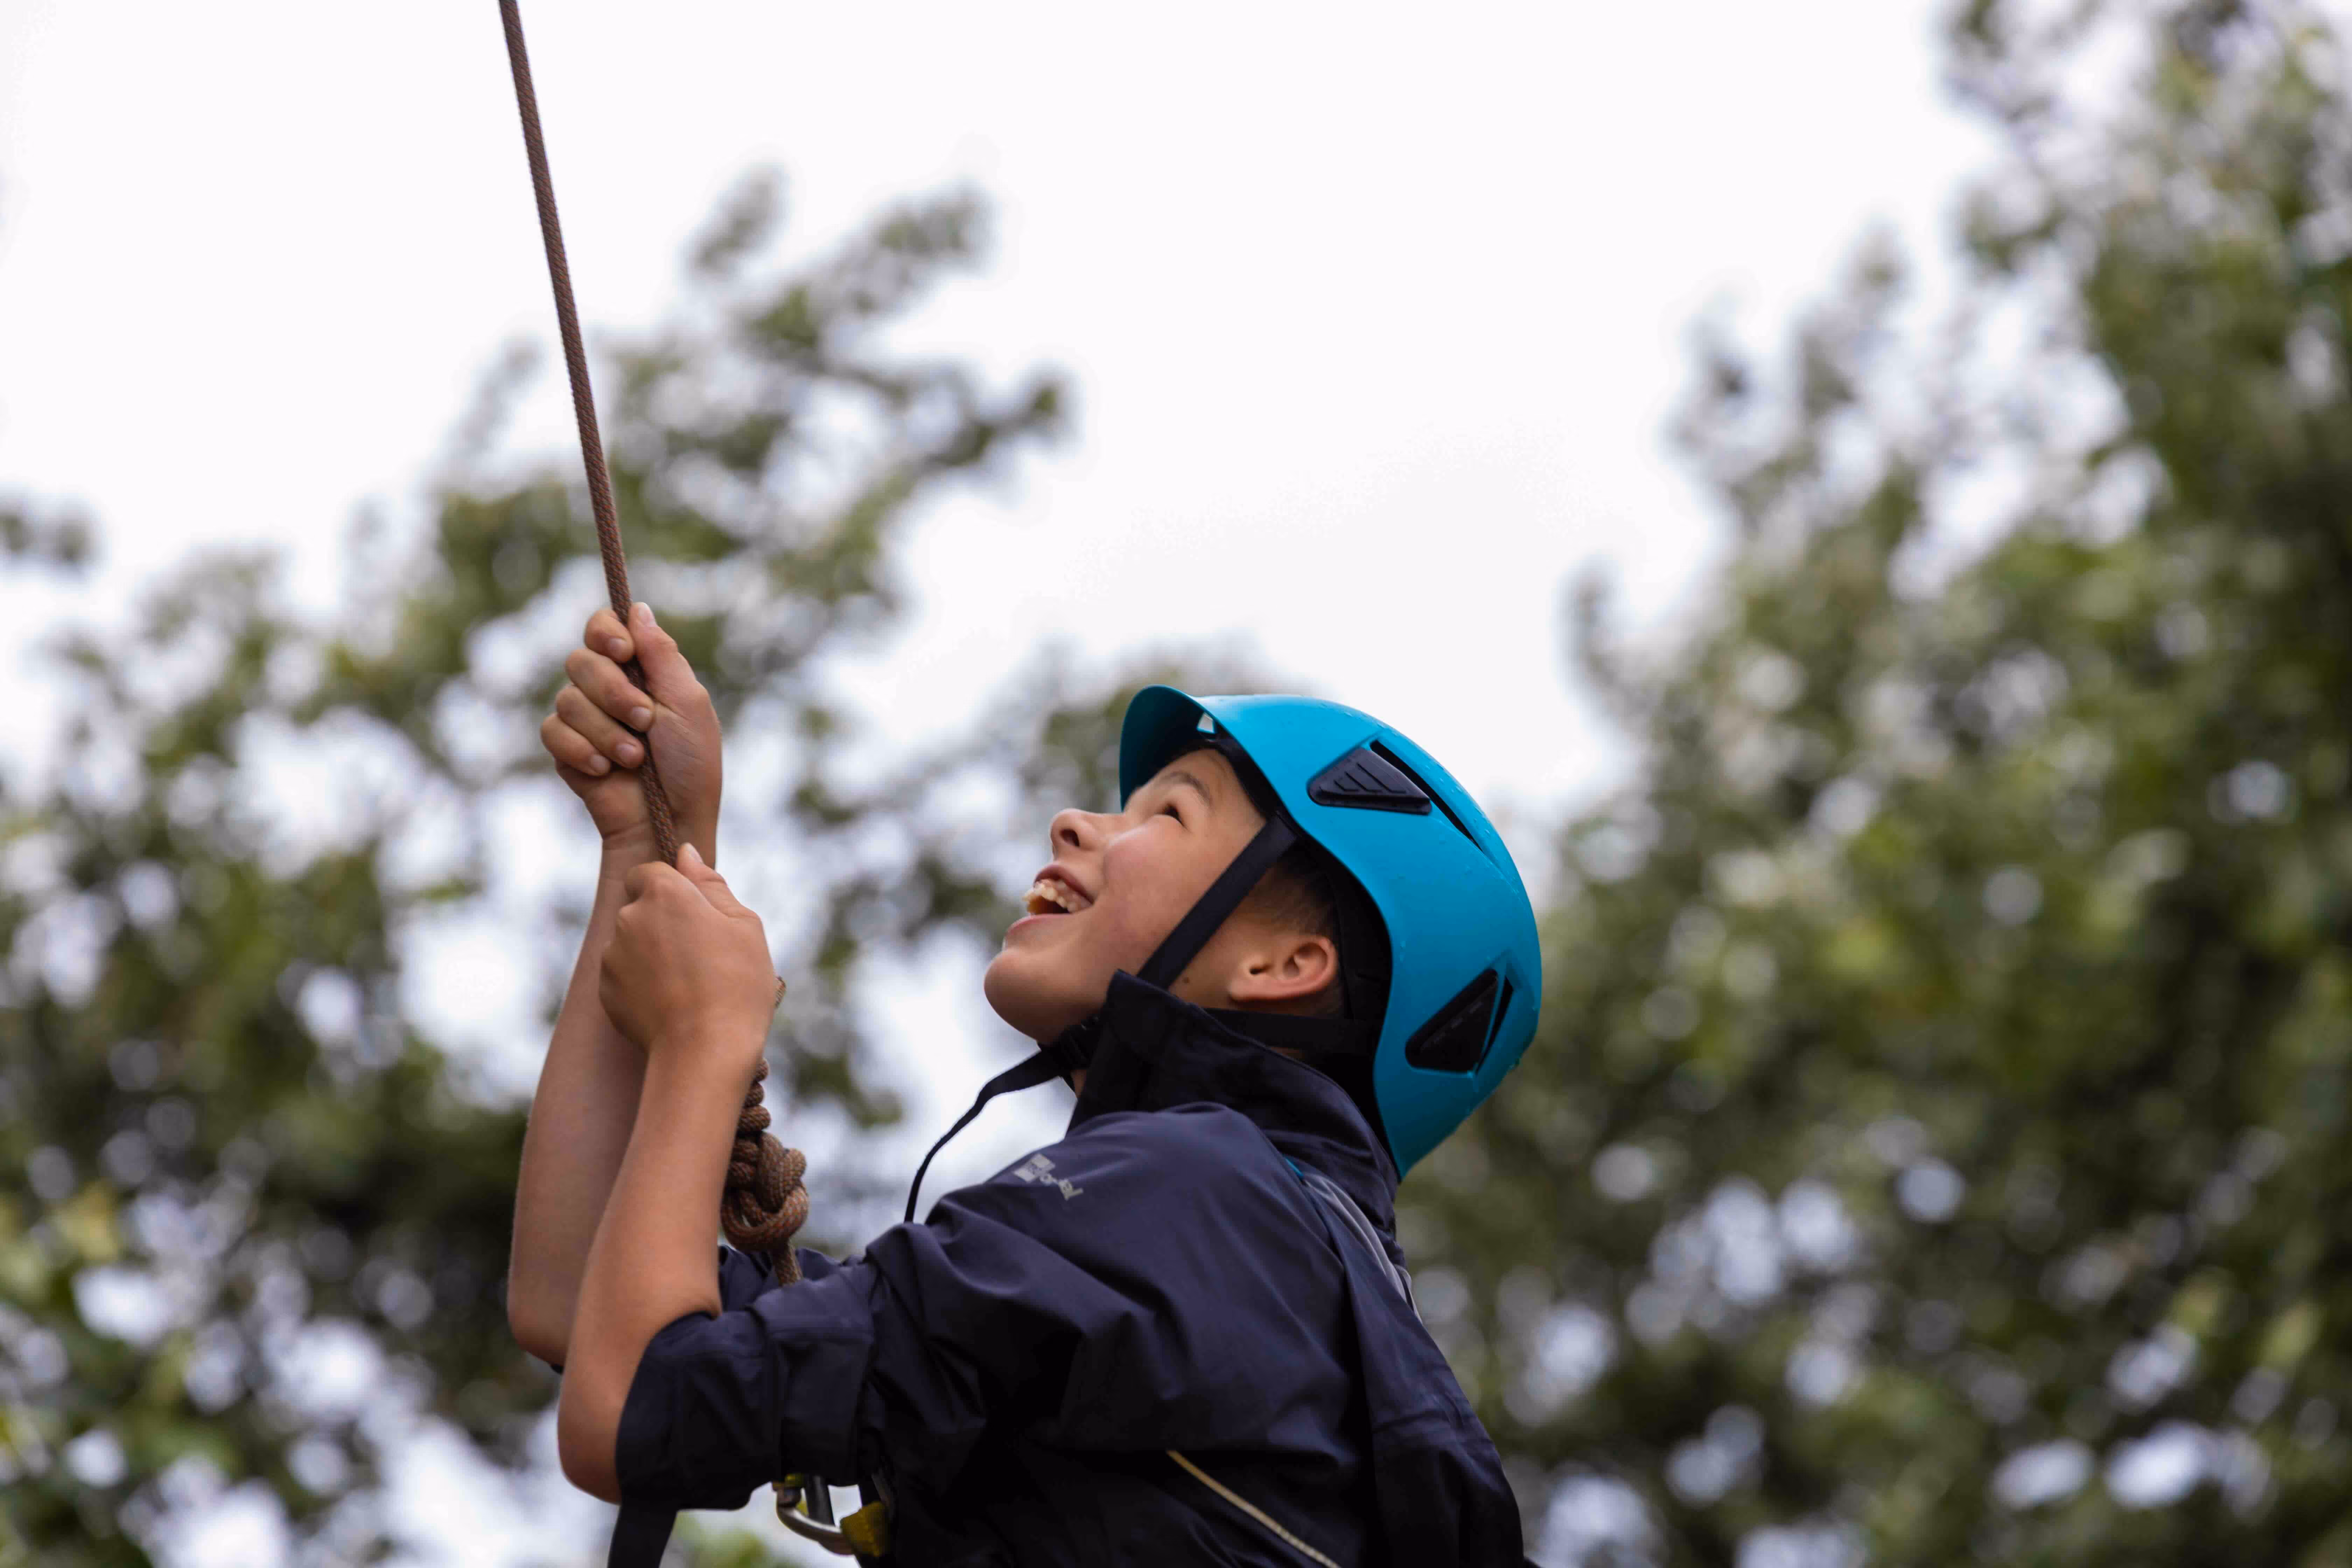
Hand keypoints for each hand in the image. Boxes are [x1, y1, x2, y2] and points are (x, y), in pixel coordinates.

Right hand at [542, 602, 721, 855]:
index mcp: (640, 670)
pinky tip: (605, 770)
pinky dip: (581, 750)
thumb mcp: (688, 704)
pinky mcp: (565, 749)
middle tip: (645, 721)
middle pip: (580, 660)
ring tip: (635, 758)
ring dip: (606, 731)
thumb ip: (661, 655)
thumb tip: (638, 609)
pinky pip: (551, 731)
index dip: (605, 633)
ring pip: (567, 699)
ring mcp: (583, 718)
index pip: (603, 627)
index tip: (624, 653)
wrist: (670, 821)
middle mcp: (607, 687)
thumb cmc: (690, 766)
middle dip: (613, 693)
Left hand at [599, 844, 777, 1070]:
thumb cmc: (736, 985)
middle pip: (641, 907)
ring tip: (690, 985)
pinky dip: (642, 984)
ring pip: (632, 943)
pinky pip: (624, 975)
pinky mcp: (605, 991)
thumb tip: (686, 853)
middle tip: (703, 955)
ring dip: (653, 954)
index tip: (698, 916)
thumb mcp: (744, 925)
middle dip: (665, 923)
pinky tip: (671, 1003)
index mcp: (664, 892)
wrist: (705, 1053)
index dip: (674, 891)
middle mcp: (628, 917)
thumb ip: (711, 884)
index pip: (651, 872)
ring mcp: (612, 956)